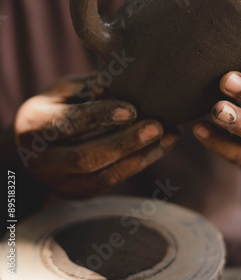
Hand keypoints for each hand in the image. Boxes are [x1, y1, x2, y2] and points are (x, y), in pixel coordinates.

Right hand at [14, 74, 177, 197]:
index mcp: (33, 125)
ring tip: (169, 135)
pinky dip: (139, 163)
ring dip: (140, 156)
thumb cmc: (54, 107)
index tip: (132, 109)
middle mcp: (42, 160)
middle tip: (157, 126)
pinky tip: (161, 146)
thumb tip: (116, 86)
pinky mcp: (80, 193)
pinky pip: (112, 182)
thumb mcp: (63, 90)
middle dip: (125, 142)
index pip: (68, 123)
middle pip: (86, 157)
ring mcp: (60, 183)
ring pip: (103, 176)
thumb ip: (88, 88)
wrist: (32, 148)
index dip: (100, 116)